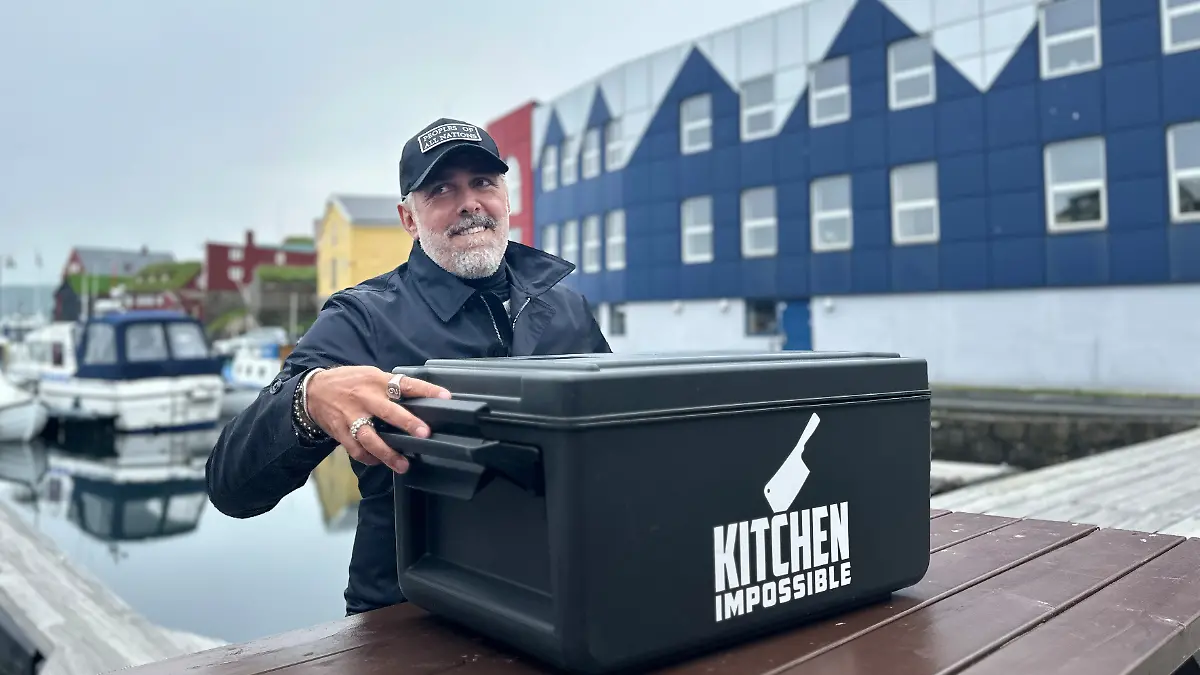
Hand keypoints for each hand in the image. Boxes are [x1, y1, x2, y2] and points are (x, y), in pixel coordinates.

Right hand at [305, 366, 450, 472]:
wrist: (314, 390)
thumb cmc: (349, 382)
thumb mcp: (371, 375)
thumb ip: (391, 386)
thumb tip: (418, 398)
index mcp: (377, 381)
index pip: (406, 384)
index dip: (426, 391)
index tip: (445, 398)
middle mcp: (365, 398)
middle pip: (388, 411)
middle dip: (407, 423)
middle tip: (424, 434)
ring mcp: (351, 416)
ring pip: (370, 438)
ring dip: (388, 453)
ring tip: (403, 465)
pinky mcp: (341, 431)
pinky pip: (356, 449)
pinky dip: (369, 458)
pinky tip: (379, 461)